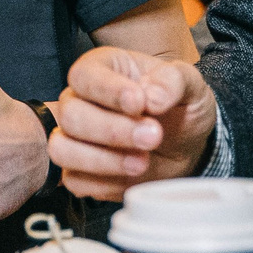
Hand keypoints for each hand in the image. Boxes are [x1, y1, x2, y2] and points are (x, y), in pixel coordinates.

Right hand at [50, 45, 216, 199]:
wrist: (188, 145)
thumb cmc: (180, 107)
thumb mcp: (190, 84)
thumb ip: (173, 80)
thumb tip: (152, 96)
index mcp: (102, 69)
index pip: (84, 76)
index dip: (107, 91)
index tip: (138, 102)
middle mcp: (80, 100)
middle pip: (70, 115)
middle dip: (111, 130)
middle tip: (153, 135)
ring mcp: (75, 137)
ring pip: (62, 149)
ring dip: (103, 160)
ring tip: (142, 162)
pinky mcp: (80, 171)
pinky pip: (74, 181)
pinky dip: (104, 183)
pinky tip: (132, 177)